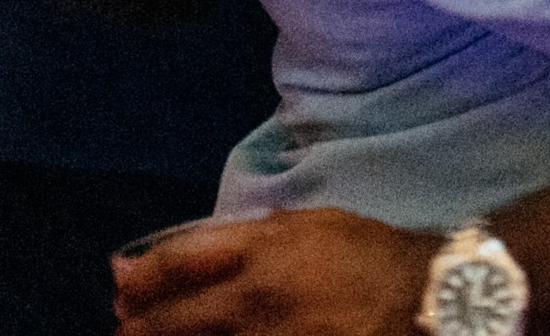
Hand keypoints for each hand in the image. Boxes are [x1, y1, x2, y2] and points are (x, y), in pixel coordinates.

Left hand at [116, 208, 433, 335]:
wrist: (427, 299)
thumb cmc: (365, 254)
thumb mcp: (306, 225)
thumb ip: (241, 238)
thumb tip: (175, 255)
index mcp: (262, 252)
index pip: (178, 262)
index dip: (141, 278)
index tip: (122, 289)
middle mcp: (258, 300)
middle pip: (174, 322)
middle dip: (139, 330)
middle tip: (126, 333)